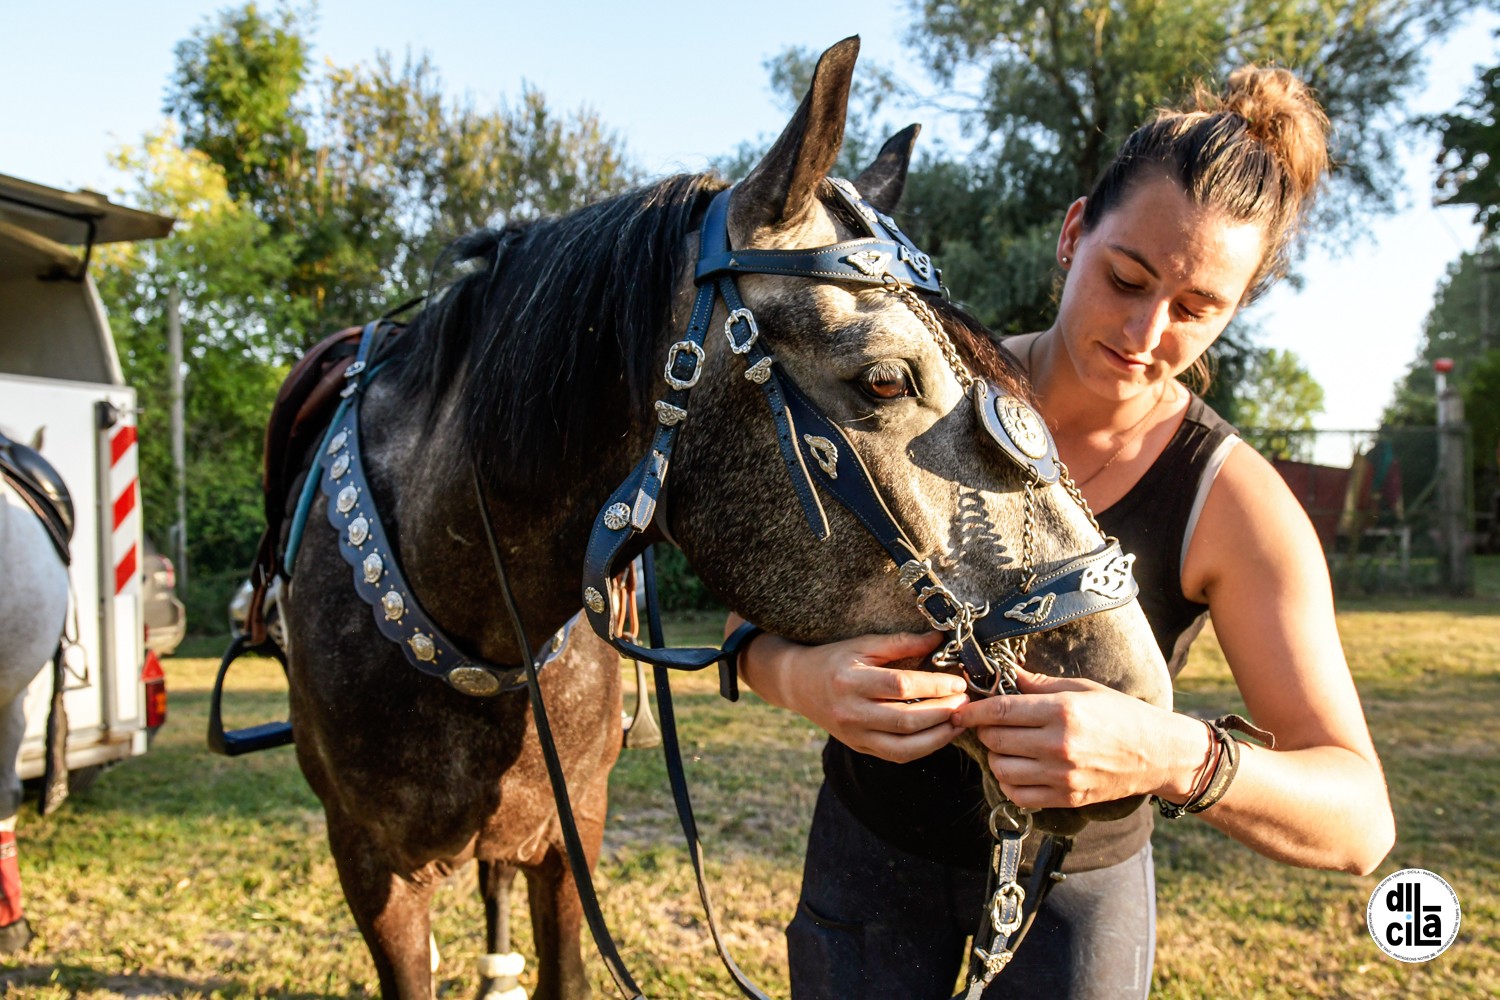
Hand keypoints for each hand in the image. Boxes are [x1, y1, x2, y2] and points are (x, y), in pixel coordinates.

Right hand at [741, 628, 966, 762]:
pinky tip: (940, 734)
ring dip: (938, 737)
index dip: (934, 686)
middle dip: (942, 713)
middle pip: (906, 720)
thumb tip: (939, 639)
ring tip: (959, 722)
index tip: (958, 681)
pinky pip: (897, 755)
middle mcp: (851, 712)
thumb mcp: (863, 644)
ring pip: (904, 747)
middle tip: (966, 702)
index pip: (900, 686)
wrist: (799, 685)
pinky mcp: (860, 747)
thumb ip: (901, 643)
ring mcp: (854, 735)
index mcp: (851, 681)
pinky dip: (923, 748)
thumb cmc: (834, 659)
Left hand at [950, 666, 1189, 809]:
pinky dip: (1009, 784)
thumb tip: (1006, 674)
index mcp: (1062, 711)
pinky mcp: (1066, 798)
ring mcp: (1062, 776)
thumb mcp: (1083, 689)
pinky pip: (1019, 796)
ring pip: (1001, 770)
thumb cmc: (1122, 715)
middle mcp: (1059, 745)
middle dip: (983, 731)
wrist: (1158, 753)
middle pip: (996, 740)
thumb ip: (1040, 684)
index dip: (974, 711)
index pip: (1001, 710)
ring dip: (995, 758)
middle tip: (988, 725)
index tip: (961, 710)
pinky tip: (1017, 770)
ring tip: (1005, 747)